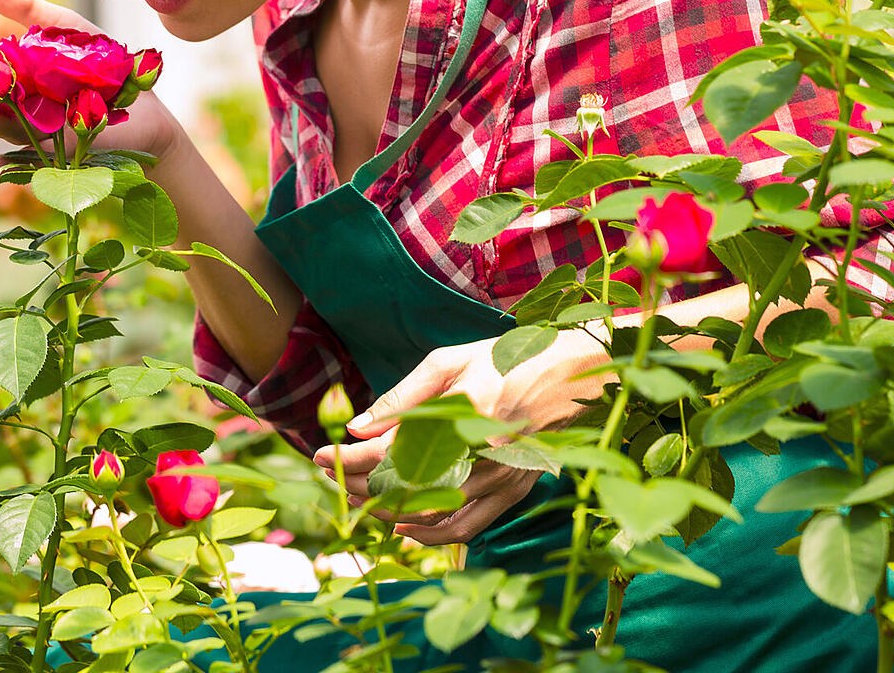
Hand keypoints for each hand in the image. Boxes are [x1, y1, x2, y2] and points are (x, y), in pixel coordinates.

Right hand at [0, 0, 187, 174]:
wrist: (147, 97)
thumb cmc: (100, 64)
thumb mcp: (63, 28)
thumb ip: (24, 8)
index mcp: (14, 86)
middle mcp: (21, 115)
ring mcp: (42, 136)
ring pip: (10, 132)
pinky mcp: (69, 151)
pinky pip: (38, 161)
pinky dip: (10, 166)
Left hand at [312, 329, 603, 544]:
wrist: (573, 374)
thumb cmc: (507, 359)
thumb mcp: (450, 362)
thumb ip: (401, 397)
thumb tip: (357, 428)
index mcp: (463, 412)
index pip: (391, 450)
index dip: (350, 459)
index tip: (320, 456)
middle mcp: (483, 452)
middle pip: (406, 487)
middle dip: (361, 486)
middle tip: (334, 477)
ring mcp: (501, 477)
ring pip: (432, 515)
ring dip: (389, 512)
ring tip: (362, 499)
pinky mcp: (514, 492)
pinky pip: (466, 528)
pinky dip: (430, 534)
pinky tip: (404, 525)